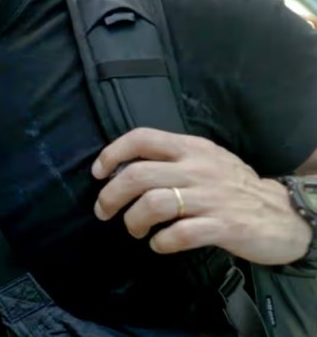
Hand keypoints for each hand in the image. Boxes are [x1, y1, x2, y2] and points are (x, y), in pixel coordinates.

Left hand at [91, 127, 311, 265]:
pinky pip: (179, 234)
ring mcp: (211, 197)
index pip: (142, 138)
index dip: (112, 153)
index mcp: (191, 148)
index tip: (97, 173)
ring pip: (153, 205)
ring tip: (135, 230)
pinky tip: (159, 244)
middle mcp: (198, 168)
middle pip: (137, 175)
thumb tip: (122, 167)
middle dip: (110, 196)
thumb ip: (171, 158)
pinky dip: (161, 242)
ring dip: (133, 221)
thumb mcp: (205, 159)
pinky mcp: (224, 226)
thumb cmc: (233, 187)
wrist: (284, 214)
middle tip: (103, 212)